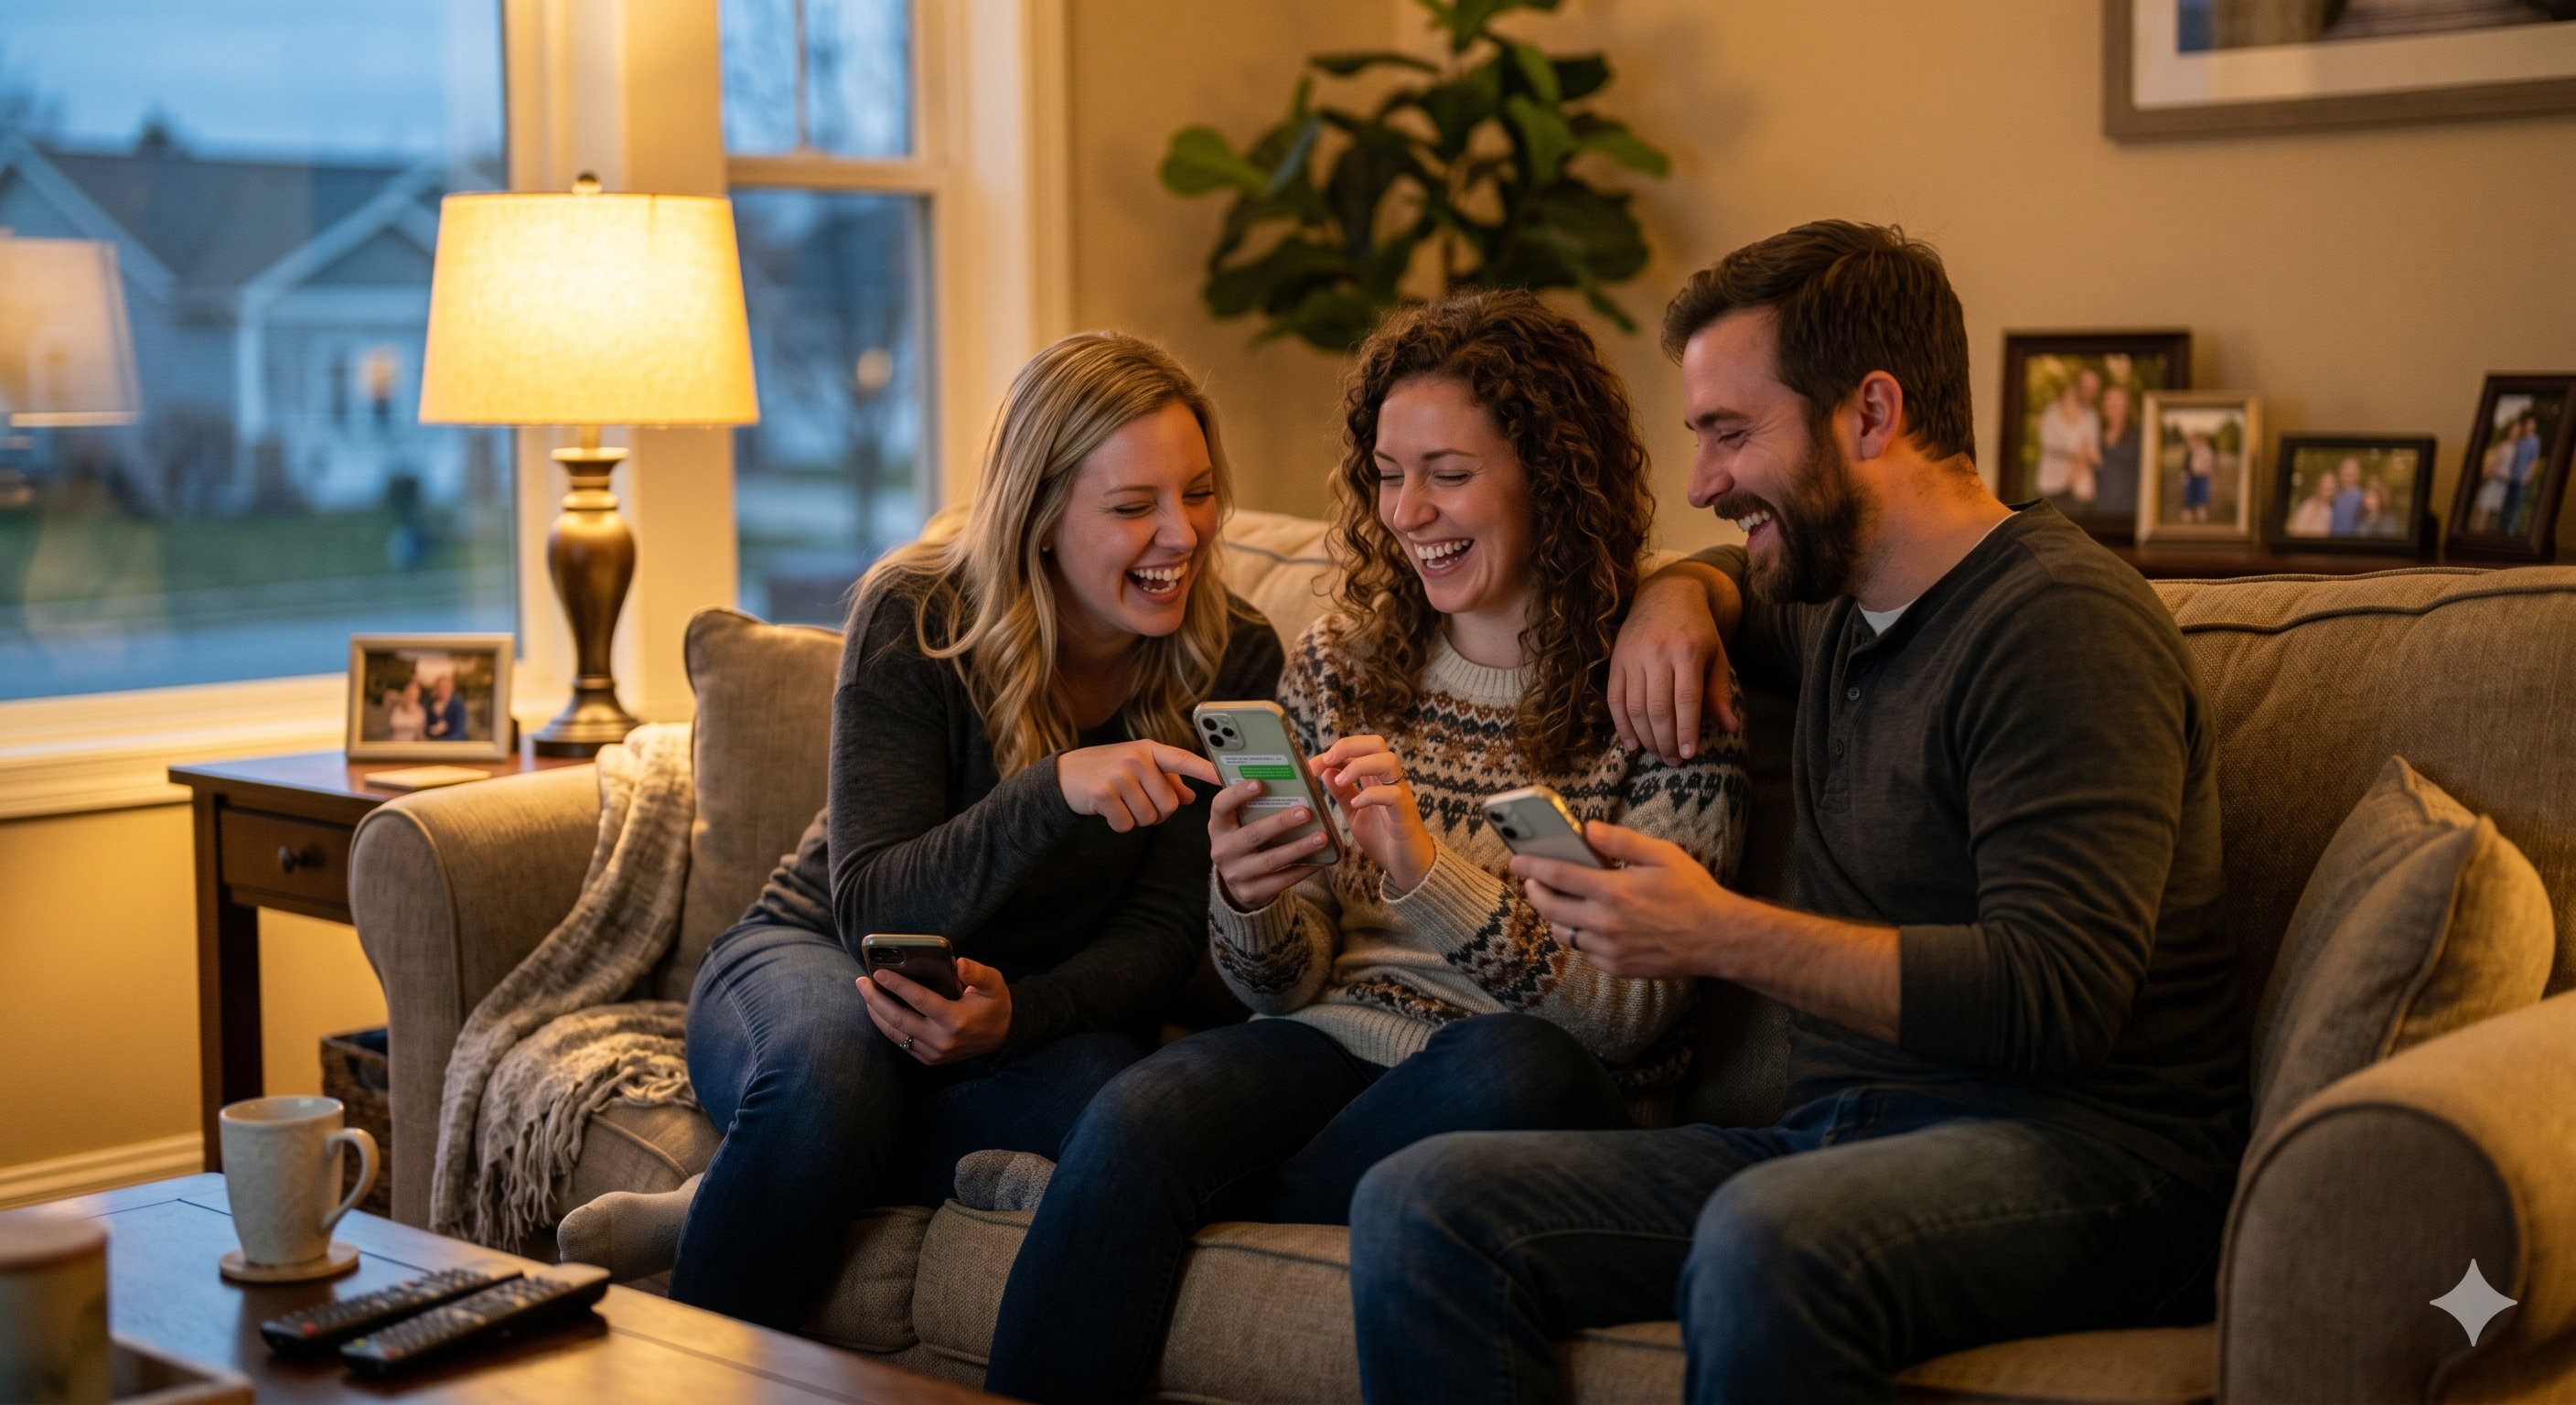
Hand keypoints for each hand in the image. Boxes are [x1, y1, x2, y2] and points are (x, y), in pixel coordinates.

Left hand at [857, 957, 1011, 1064]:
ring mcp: (934, 1053)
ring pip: (895, 1033)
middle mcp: (942, 1040)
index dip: (897, 985)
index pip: (920, 1000)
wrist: (1002, 1036)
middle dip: (876, 999)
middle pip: (898, 1019)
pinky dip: (887, 1025)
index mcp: (956, 1020)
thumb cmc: (995, 1004)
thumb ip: (977, 972)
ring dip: (876, 1013)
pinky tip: (879, 1009)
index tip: (879, 972)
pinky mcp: (929, 1059)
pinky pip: (901, 1042)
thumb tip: (958, 963)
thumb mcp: (994, 984)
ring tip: (866, 993)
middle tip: (861, 981)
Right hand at [1058, 740, 1221, 831]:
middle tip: (1138, 801)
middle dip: (1157, 812)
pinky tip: (1109, 810)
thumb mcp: (1138, 768)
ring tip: (1122, 803)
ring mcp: (1118, 775)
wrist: (1066, 774)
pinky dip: (1120, 824)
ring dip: (1138, 819)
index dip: (1206, 771)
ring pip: (1149, 817)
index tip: (1227, 780)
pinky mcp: (1103, 794)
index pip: (1184, 760)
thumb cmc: (1109, 770)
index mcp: (1149, 749)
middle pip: (1169, 804)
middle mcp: (1136, 758)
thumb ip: (1167, 781)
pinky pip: (1127, 825)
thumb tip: (1190, 797)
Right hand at [1209, 778, 1330, 910]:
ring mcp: (1235, 874)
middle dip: (1281, 822)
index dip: (1237, 794)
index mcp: (1218, 827)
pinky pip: (1281, 880)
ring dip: (1299, 847)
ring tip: (1322, 837)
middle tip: (1306, 812)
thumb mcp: (1241, 824)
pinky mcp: (1251, 892)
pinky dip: (1303, 869)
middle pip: (1253, 834)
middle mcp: (1222, 851)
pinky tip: (1320, 861)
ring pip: (1271, 859)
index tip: (1260, 783)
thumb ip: (1255, 808)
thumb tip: (1291, 787)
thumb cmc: (1246, 841)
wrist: (1238, 882)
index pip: (1220, 806)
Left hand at [1309, 735, 1435, 893]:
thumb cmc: (1383, 837)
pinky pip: (1393, 794)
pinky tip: (1356, 804)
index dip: (1334, 751)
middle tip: (1327, 760)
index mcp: (1375, 778)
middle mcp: (1389, 780)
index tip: (1312, 765)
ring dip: (1360, 766)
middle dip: (1348, 746)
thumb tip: (1326, 772)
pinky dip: (1372, 795)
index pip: (1358, 749)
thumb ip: (1342, 793)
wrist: (1407, 865)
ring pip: (1388, 761)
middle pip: (1376, 743)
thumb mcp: (1354, 814)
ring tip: (1340, 781)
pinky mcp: (1405, 812)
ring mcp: (1400, 794)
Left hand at [1510, 821, 1733, 979]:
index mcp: (1614, 891)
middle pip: (1549, 907)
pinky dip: (1581, 935)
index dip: (1530, 865)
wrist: (1717, 938)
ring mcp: (1610, 949)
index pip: (1557, 874)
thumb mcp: (1662, 855)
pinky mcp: (1617, 967)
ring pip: (1563, 932)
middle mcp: (1606, 923)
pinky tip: (1593, 923)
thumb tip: (1588, 829)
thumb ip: (1621, 841)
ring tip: (1563, 900)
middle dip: (1534, 891)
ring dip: (1556, 914)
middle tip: (1532, 880)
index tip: (1516, 860)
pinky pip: (1584, 951)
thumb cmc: (1692, 893)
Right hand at [1610, 563, 1737, 764]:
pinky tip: (1632, 744)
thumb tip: (1731, 727)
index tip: (1689, 755)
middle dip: (1666, 741)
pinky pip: (1615, 699)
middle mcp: (1658, 652)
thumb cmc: (1697, 630)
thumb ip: (1719, 692)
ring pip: (1635, 707)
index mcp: (1688, 650)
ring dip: (1646, 737)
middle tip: (1674, 762)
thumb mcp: (1716, 656)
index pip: (1687, 699)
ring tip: (1658, 755)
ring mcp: (1633, 656)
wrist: (1666, 594)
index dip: (1687, 730)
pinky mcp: (1616, 660)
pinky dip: (1621, 725)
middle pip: (1659, 708)